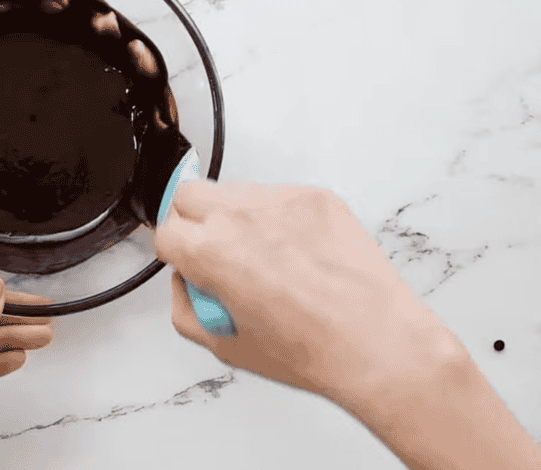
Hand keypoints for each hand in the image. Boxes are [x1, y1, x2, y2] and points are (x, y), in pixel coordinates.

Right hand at [155, 180, 459, 404]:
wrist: (376, 342)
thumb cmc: (312, 350)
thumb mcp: (225, 347)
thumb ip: (187, 309)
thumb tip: (186, 285)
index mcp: (211, 253)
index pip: (164, 231)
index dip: (173, 252)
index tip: (186, 262)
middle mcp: (241, 217)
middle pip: (188, 195)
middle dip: (192, 222)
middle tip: (213, 252)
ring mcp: (281, 201)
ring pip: (234, 191)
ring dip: (234, 216)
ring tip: (262, 257)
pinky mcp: (315, 197)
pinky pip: (278, 196)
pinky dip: (277, 218)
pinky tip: (296, 253)